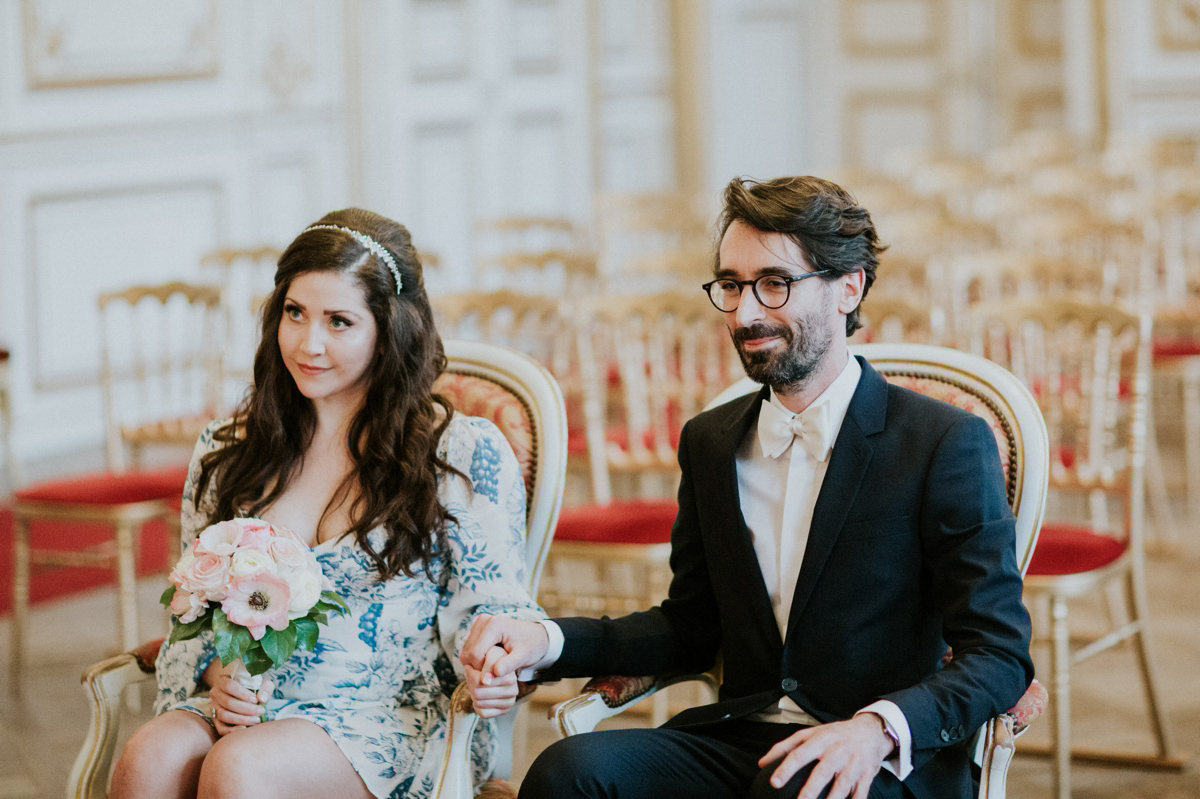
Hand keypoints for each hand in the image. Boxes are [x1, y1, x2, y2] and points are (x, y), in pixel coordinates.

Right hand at [207, 669, 273, 735]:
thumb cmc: (250, 684)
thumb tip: (262, 699)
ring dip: (241, 719)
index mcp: (223, 681)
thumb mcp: (260, 680)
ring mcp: (214, 707)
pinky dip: (232, 731)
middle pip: (228, 702)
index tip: (255, 699)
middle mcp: (215, 694)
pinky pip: (220, 728)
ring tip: (256, 720)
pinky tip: (244, 728)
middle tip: (260, 711)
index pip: (229, 686)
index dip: (243, 694)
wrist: (238, 689)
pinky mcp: (215, 719)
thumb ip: (265, 686)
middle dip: (247, 709)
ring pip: (224, 715)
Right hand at [460, 614, 548, 680]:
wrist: (536, 635)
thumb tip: (493, 675)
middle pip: (468, 654)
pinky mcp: (477, 631)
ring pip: (467, 653)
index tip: (497, 676)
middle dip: (479, 668)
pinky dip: (477, 661)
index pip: (475, 654)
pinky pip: (469, 651)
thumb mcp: (524, 656)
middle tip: (496, 674)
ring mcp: (479, 625)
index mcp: (493, 625)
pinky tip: (491, 663)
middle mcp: (482, 621)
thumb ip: (509, 665)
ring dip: (477, 665)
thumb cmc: (532, 645)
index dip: (482, 669)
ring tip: (495, 668)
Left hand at [464, 646, 520, 717]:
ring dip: (473, 693)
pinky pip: (482, 713)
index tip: (471, 667)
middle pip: (478, 693)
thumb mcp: (492, 654)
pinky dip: (476, 705)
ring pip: (478, 703)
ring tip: (476, 683)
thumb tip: (485, 681)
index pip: (480, 682)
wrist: (500, 666)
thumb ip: (490, 665)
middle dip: (470, 684)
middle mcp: (513, 692)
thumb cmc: (494, 659)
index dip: (471, 674)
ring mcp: (509, 703)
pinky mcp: (503, 711)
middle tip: (471, 675)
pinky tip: (480, 695)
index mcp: (510, 678)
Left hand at [757, 714, 893, 798]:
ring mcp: (853, 763)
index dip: (786, 768)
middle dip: (810, 789)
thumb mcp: (810, 733)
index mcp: (821, 739)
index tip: (774, 782)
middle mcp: (837, 751)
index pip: (800, 754)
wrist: (870, 730)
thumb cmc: (835, 734)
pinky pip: (861, 792)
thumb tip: (762, 763)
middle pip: (822, 771)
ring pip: (842, 784)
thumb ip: (785, 746)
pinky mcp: (867, 774)